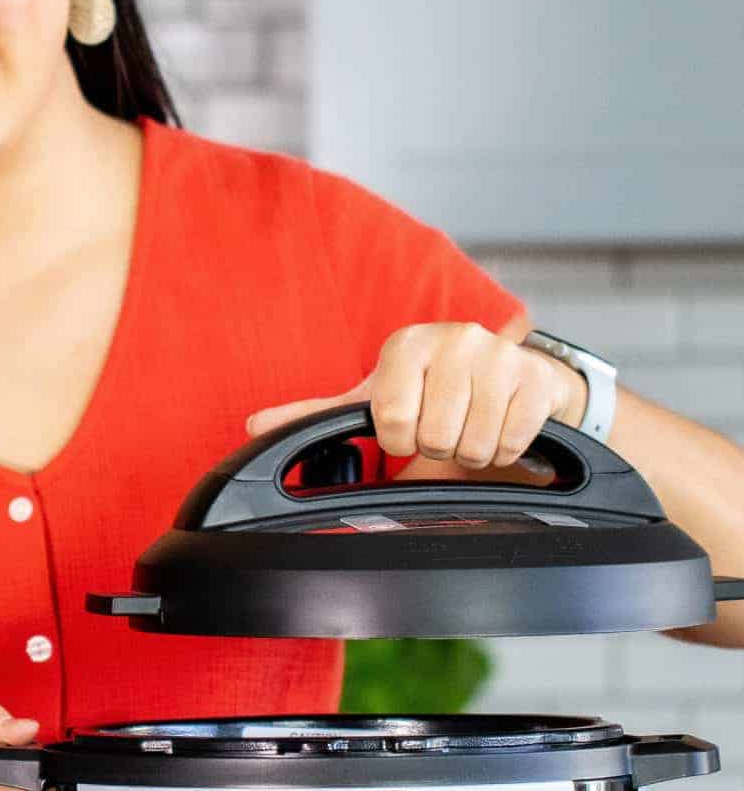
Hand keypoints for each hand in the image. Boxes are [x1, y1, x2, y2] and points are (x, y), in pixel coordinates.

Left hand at [245, 322, 587, 477]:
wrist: (518, 379)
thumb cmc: (439, 390)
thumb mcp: (380, 397)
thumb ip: (320, 415)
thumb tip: (254, 427)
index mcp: (407, 345)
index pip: (392, 422)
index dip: (401, 437)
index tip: (410, 422)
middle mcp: (454, 340)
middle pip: (434, 438)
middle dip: (440, 446)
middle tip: (446, 425)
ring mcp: (499, 357)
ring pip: (473, 445)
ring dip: (472, 450)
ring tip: (472, 424)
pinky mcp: (536, 380)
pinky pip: (510, 442)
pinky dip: (505, 449)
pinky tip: (501, 424)